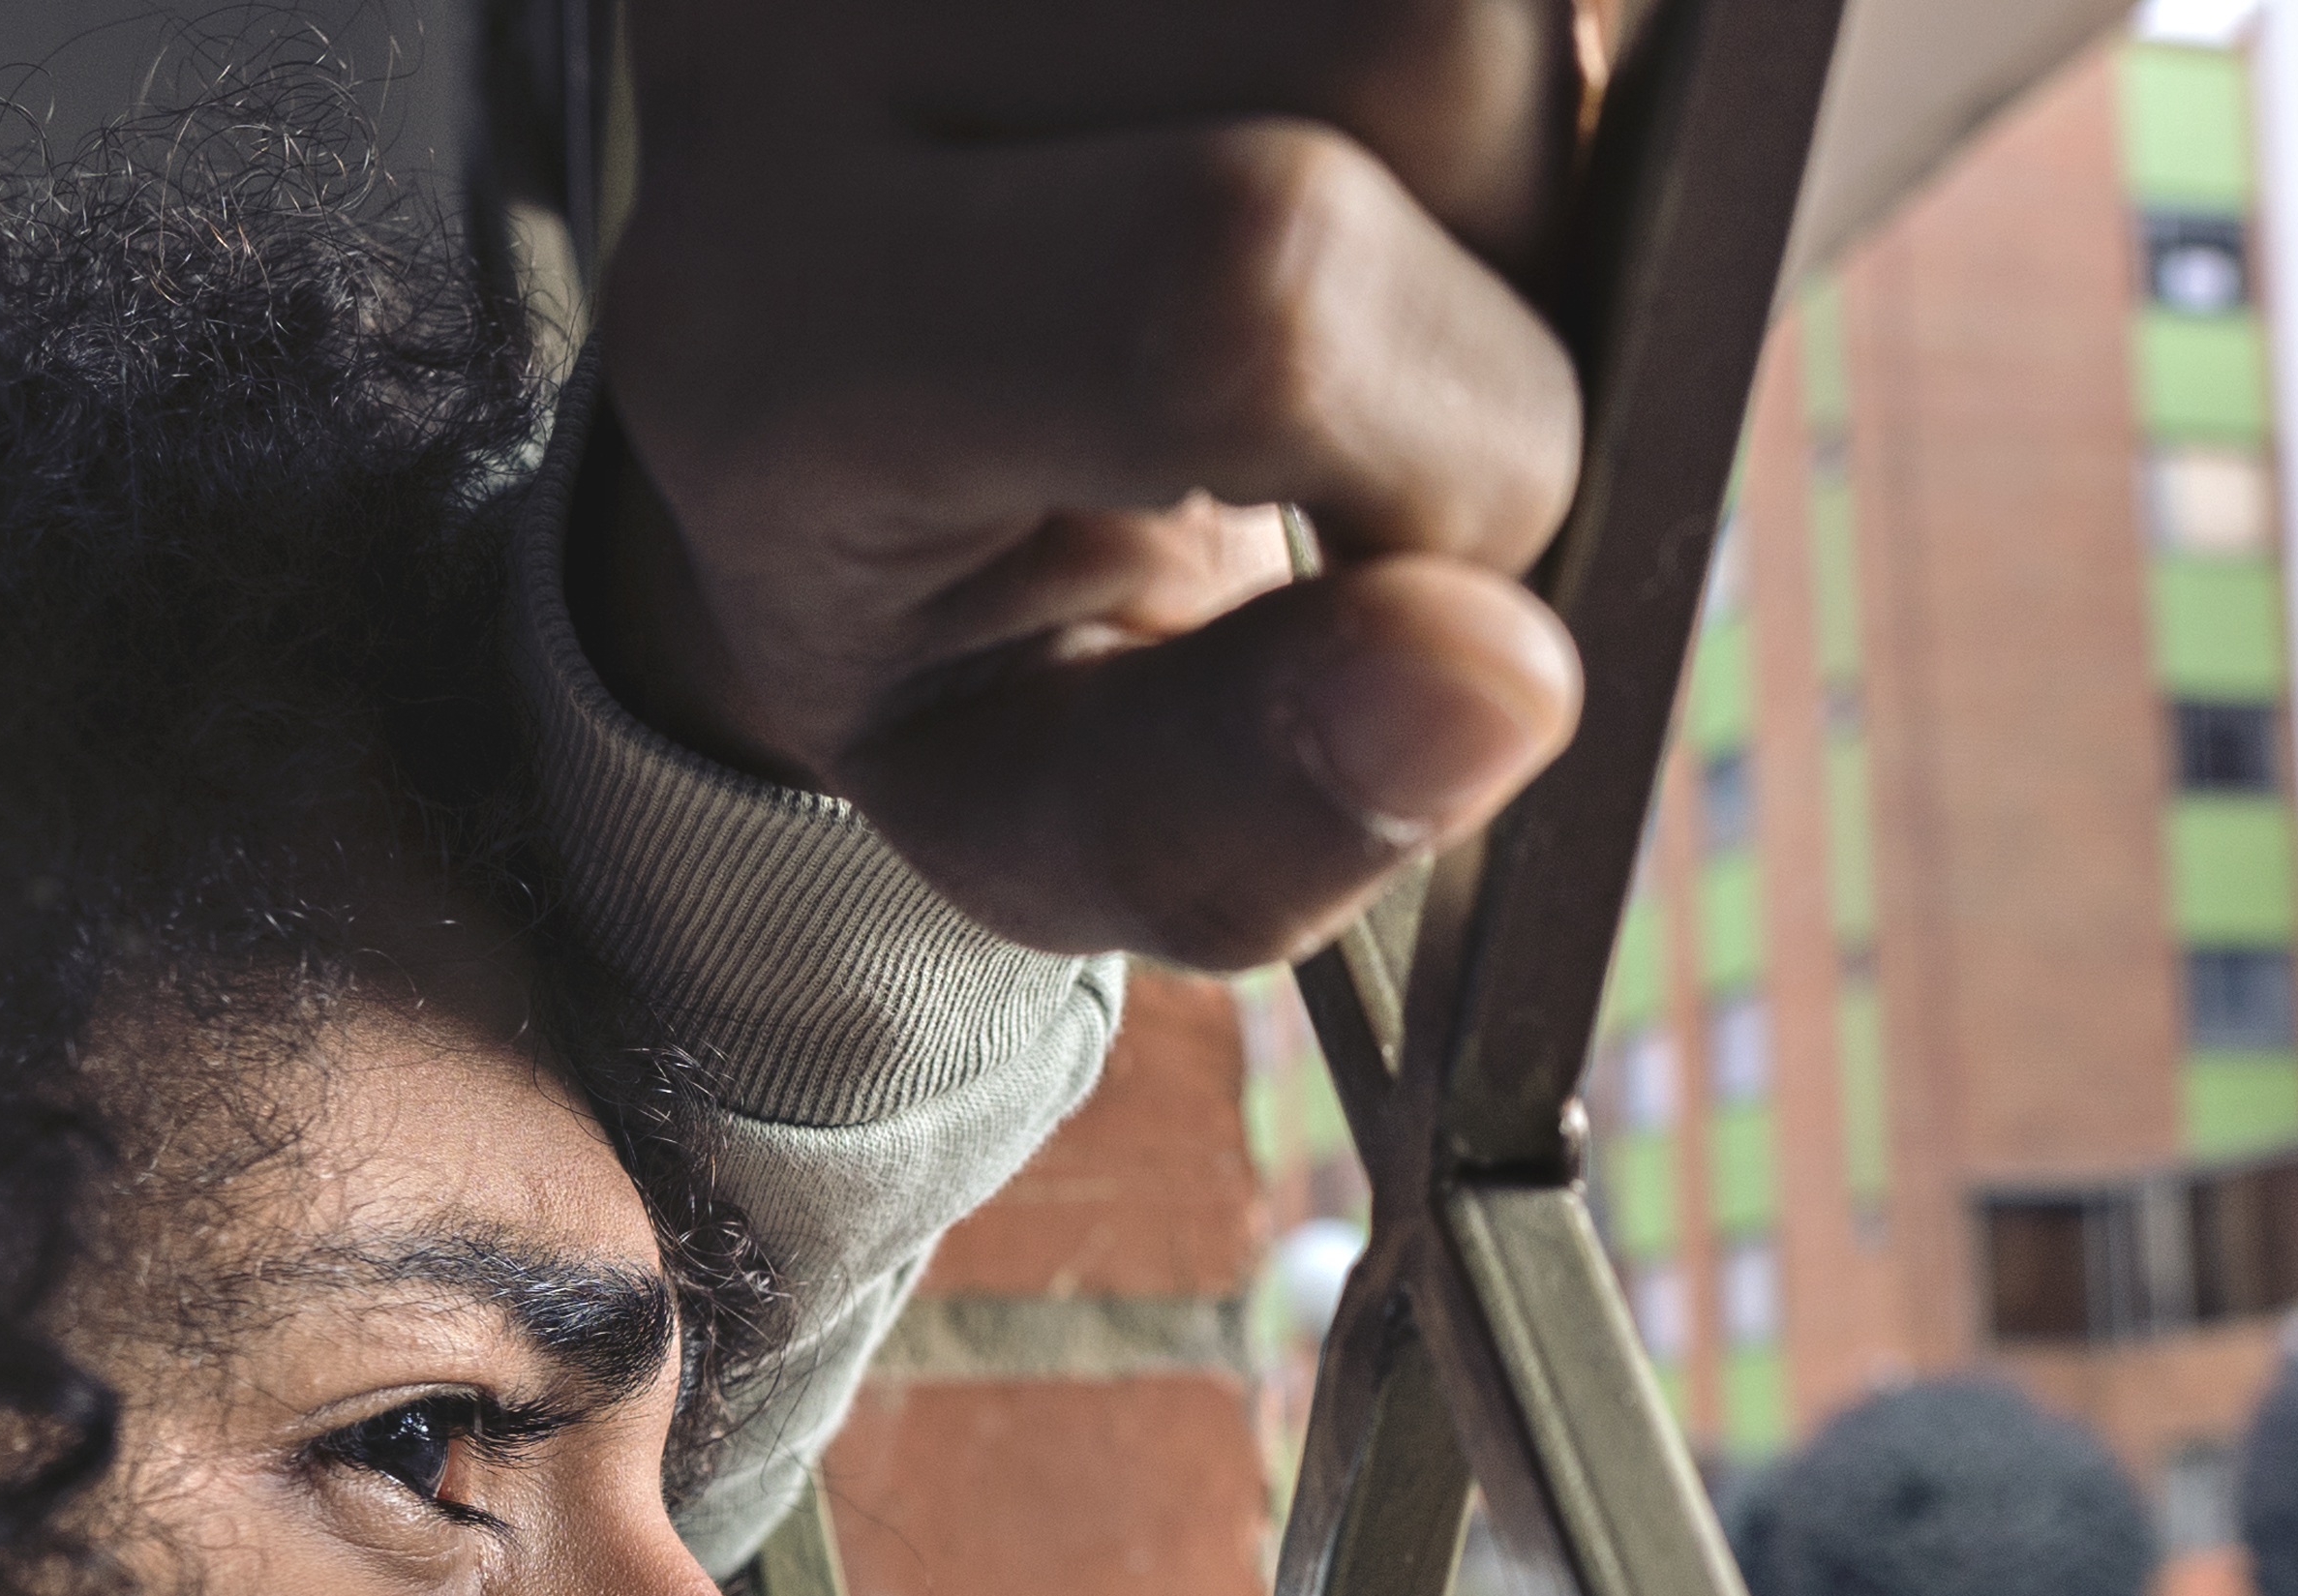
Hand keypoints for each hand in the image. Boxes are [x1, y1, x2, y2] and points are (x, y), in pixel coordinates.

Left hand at [584, 0, 1592, 966]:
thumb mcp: (1053, 813)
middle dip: (1518, 239)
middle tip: (1392, 363)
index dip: (1469, 442)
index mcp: (780, 325)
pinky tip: (1355, 115)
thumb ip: (1260, 812)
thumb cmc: (963, 602)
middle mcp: (795, 15)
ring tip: (1368, 220)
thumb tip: (1507, 679)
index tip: (1432, 552)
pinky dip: (1488, 38)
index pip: (1246, 279)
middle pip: (1420, 28)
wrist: (828, 372)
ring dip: (1507, 103)